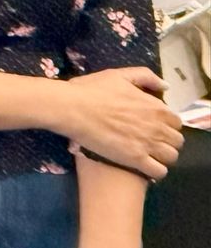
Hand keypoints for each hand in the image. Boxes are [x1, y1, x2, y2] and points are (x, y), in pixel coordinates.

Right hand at [55, 68, 183, 178]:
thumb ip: (146, 77)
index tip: (153, 126)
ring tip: (147, 155)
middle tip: (150, 141)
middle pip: (176, 141)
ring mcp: (147, 144)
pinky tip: (143, 166)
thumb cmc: (91, 90)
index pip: (176, 122)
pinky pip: (159, 171)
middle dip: (166, 141)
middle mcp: (157, 127)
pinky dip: (155, 170)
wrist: (71, 109)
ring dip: (162, 156)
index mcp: (156, 107)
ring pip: (170, 157)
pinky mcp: (136, 160)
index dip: (166, 124)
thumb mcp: (119, 75)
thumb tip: (165, 86)